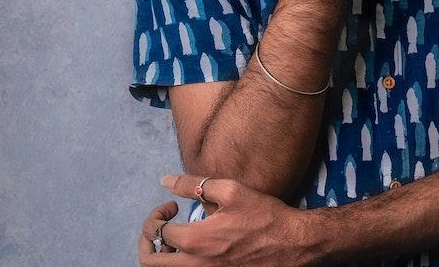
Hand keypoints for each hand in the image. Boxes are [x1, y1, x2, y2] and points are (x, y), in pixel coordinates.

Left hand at [137, 174, 321, 266]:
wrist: (292, 243)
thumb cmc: (264, 216)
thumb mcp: (230, 191)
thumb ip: (194, 184)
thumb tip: (166, 180)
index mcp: (196, 241)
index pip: (157, 232)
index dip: (159, 215)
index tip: (172, 206)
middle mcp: (196, 264)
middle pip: (150, 262)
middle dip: (146, 241)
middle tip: (159, 226)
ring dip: (163, 255)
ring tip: (175, 238)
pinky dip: (180, 262)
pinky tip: (194, 247)